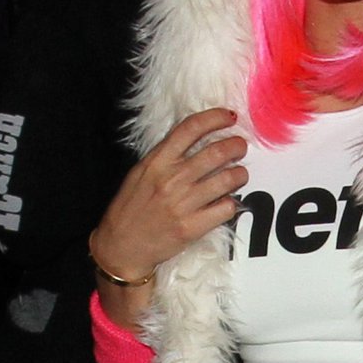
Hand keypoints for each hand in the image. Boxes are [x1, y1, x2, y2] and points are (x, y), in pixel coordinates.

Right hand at [90, 108, 245, 301]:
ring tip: (239, 174)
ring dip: (240, 174)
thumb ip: (166, 155)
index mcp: (157, 161)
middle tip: (239, 147)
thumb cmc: (131, 207)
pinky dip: (231, 203)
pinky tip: (227, 202)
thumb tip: (195, 139)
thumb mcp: (141, 172)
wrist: (122, 245)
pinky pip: (226, 208)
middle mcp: (172, 179)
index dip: (215, 118)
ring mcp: (184, 204)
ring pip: (228, 179)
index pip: (191, 128)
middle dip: (236, 146)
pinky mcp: (193, 227)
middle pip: (217, 152)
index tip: (229, 117)